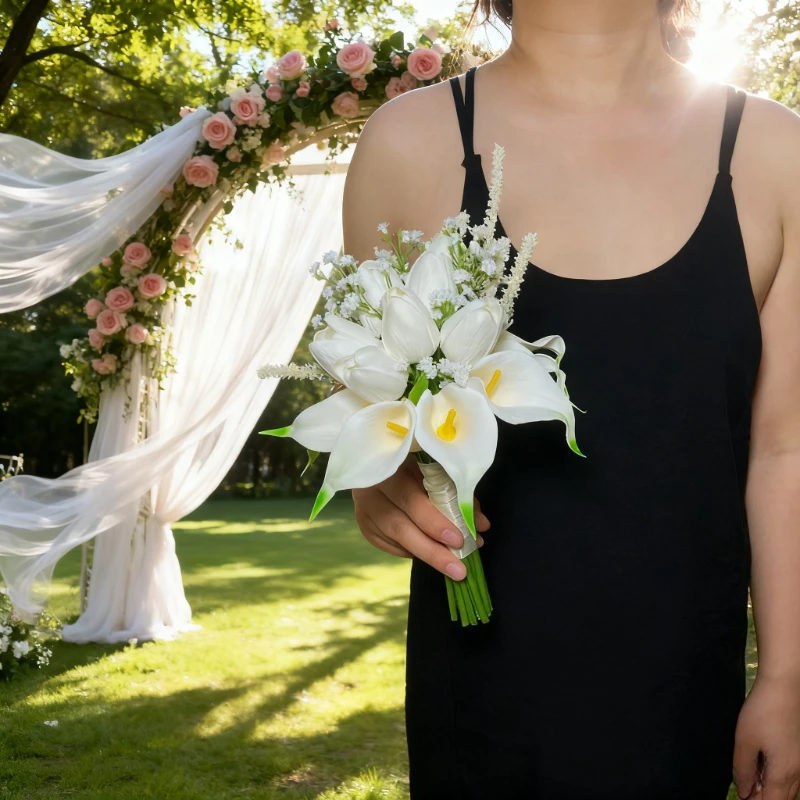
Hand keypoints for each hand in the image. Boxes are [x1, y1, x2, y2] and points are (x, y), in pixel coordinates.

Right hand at [352, 455, 490, 579]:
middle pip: (399, 525)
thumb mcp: (434, 468)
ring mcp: (364, 509)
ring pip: (394, 539)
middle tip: (458, 568)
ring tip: (452, 567)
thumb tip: (480, 526)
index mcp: (390, 467)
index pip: (409, 499)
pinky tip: (432, 553)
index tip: (458, 539)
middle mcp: (371, 490)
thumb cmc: (417, 462)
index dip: (434, 521)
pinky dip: (413, 551)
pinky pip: (390, 545)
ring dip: (426, 554)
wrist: (381, 459)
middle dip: (432, 549)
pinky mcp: (366, 526)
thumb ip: (455, 494)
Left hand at [733, 674, 799, 798]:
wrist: (785, 687)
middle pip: (782, 798)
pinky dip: (777, 778)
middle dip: (763, 798)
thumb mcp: (745, 740)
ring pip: (789, 789)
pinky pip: (792, 776)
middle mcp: (798, 773)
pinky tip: (763, 766)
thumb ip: (743, 769)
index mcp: (784, 774)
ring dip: (771, 789)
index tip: (742, 797)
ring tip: (751, 779)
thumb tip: (744, 792)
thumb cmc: (763, 712)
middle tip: (744, 789)